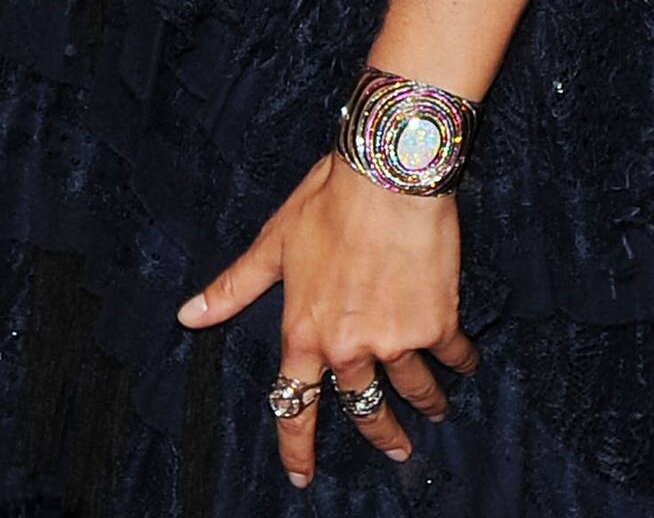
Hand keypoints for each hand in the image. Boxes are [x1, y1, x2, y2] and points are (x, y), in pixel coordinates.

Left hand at [177, 153, 477, 488]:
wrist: (388, 174)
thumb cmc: (327, 201)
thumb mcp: (274, 243)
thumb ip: (235, 287)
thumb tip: (188, 316)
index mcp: (306, 331)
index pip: (295, 403)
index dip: (297, 446)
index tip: (302, 478)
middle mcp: (349, 347)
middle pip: (364, 408)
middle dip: (383, 433)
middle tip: (396, 447)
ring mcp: (396, 341)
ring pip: (413, 389)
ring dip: (427, 402)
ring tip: (437, 407)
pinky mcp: (437, 325)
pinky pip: (452, 356)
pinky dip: (460, 361)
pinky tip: (465, 361)